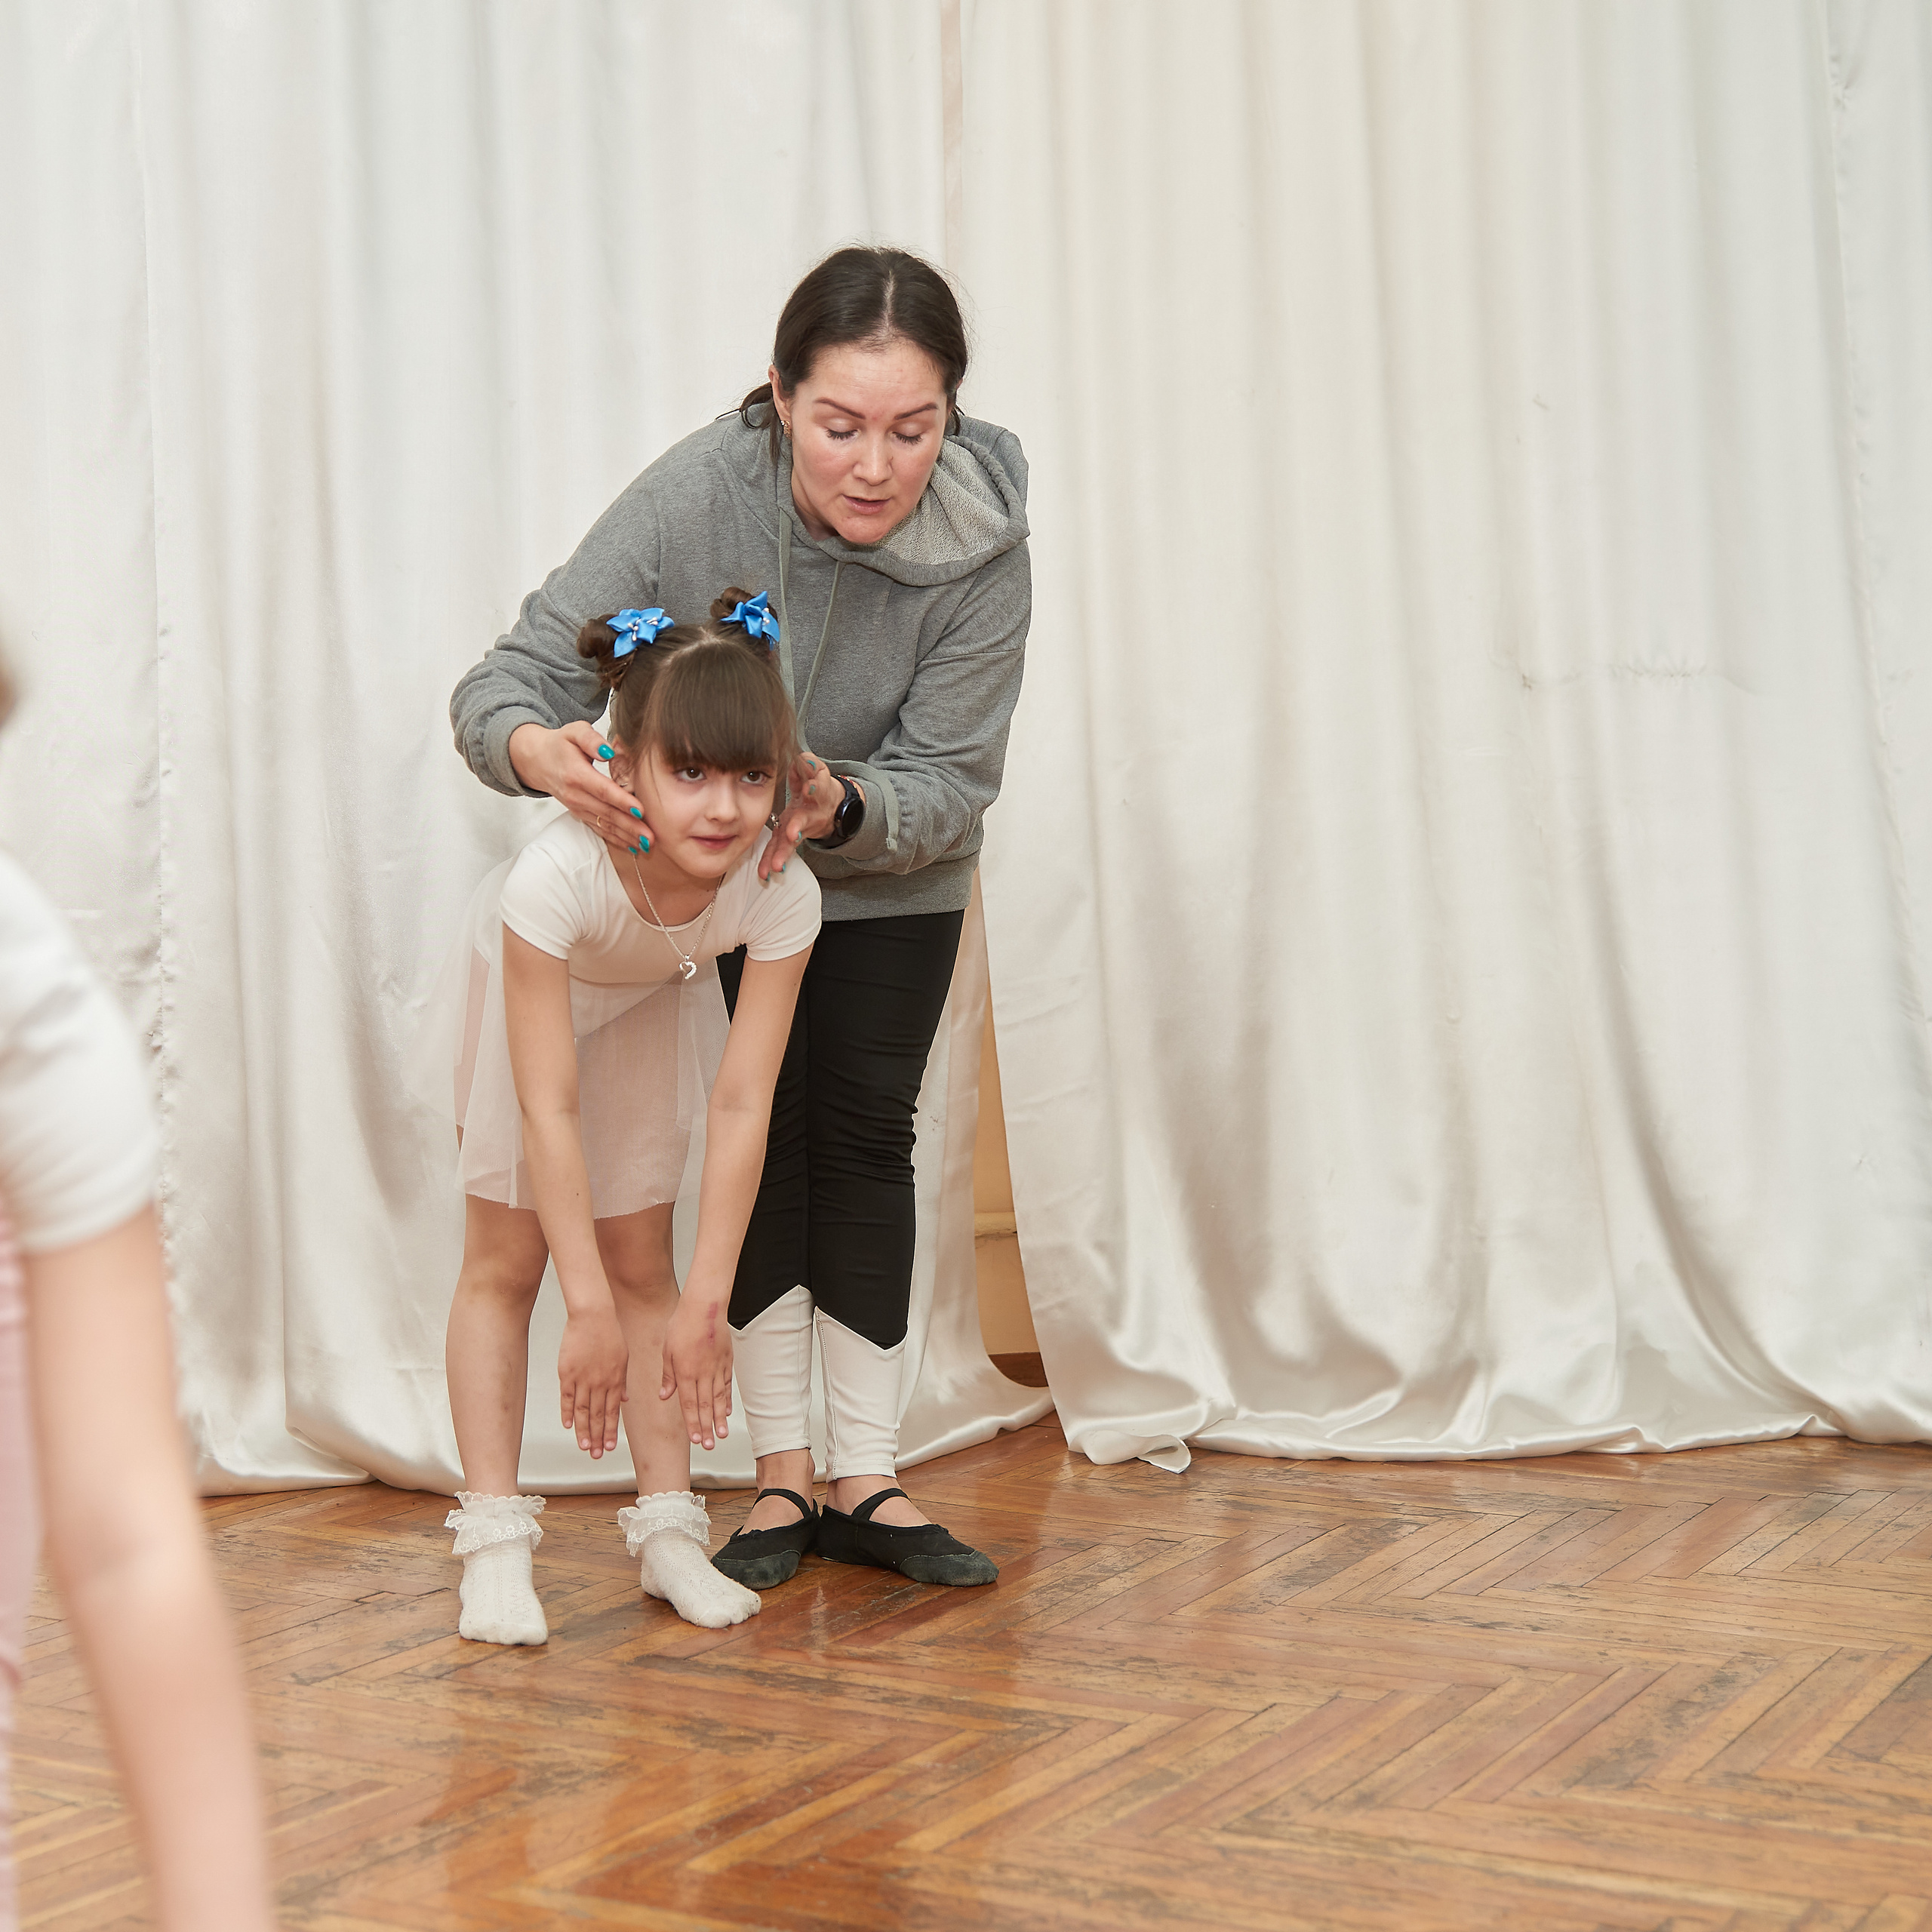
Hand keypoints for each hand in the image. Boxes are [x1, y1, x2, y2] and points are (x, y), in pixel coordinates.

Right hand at [509, 720, 656, 857]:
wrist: (538, 760)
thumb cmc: (560, 744)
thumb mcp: (575, 732)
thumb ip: (591, 739)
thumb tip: (608, 750)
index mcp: (576, 775)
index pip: (603, 790)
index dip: (622, 801)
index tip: (641, 810)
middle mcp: (575, 795)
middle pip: (607, 813)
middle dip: (630, 826)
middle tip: (651, 837)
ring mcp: (577, 807)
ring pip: (604, 825)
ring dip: (626, 837)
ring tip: (647, 846)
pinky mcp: (579, 814)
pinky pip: (599, 829)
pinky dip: (616, 839)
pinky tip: (632, 846)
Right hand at [557, 1307, 627, 1456]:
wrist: (594, 1316)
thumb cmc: (610, 1332)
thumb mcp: (624, 1357)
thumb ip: (623, 1381)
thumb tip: (624, 1399)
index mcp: (616, 1380)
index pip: (613, 1411)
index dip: (611, 1430)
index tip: (611, 1446)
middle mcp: (600, 1383)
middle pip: (597, 1416)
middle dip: (599, 1438)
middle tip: (598, 1455)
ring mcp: (583, 1379)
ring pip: (582, 1411)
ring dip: (583, 1431)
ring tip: (585, 1447)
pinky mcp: (567, 1373)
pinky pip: (566, 1397)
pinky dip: (567, 1413)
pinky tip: (568, 1426)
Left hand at [659, 1296, 732, 1450]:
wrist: (705, 1306)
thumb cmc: (682, 1324)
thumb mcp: (667, 1350)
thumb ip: (668, 1375)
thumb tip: (665, 1395)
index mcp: (685, 1372)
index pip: (690, 1404)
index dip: (693, 1423)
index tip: (696, 1439)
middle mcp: (703, 1373)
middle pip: (705, 1406)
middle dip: (707, 1428)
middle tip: (710, 1445)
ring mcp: (717, 1367)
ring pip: (718, 1398)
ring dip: (719, 1418)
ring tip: (722, 1434)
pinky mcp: (726, 1360)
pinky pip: (726, 1384)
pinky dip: (726, 1399)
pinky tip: (726, 1411)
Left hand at [759, 753, 839, 881]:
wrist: (830, 807)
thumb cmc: (816, 784)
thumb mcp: (816, 770)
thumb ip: (809, 764)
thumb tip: (802, 759)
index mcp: (816, 794)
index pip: (817, 789)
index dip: (814, 787)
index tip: (810, 787)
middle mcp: (809, 814)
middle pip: (803, 821)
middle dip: (797, 827)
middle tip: (792, 834)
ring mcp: (799, 828)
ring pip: (791, 842)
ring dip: (784, 853)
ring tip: (777, 866)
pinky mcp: (788, 838)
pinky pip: (778, 850)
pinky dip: (771, 860)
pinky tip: (764, 873)